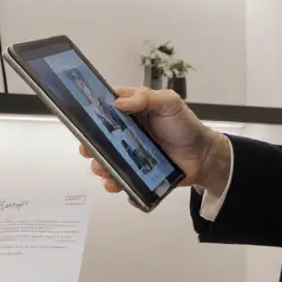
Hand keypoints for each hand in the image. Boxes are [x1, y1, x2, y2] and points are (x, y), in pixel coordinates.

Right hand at [78, 87, 230, 194]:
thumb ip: (146, 98)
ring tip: (103, 168)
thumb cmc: (185, 125)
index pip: (104, 105)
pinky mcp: (134, 172)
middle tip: (88, 149)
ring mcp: (128, 153)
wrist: (202, 157)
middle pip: (97, 135)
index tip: (79, 117)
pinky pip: (117, 178)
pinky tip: (113, 183)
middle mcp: (124, 131)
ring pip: (103, 158)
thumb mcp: (170, 103)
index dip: (90, 110)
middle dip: (88, 143)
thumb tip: (117, 103)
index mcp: (130, 110)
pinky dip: (112, 182)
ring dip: (98, 164)